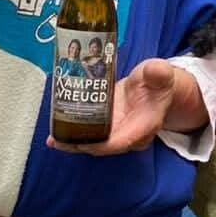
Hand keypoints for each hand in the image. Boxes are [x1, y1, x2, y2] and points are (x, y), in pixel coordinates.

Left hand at [47, 59, 206, 155]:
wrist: (155, 88)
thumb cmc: (158, 82)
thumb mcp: (160, 73)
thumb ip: (158, 72)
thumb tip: (156, 69)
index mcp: (145, 125)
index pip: (123, 141)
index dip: (102, 144)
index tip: (82, 142)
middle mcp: (130, 134)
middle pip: (103, 147)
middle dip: (80, 145)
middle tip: (59, 139)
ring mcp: (117, 132)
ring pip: (94, 144)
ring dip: (73, 143)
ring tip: (54, 137)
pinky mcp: (107, 127)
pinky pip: (90, 136)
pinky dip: (74, 136)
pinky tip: (56, 134)